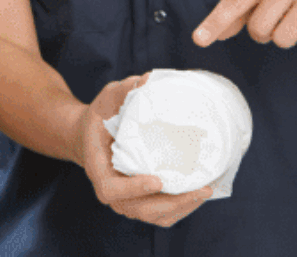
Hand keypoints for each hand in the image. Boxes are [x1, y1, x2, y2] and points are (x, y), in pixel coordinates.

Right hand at [74, 75, 213, 226]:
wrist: (89, 136)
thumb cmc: (100, 117)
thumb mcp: (107, 99)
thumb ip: (124, 91)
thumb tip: (148, 80)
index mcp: (97, 167)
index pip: (110, 189)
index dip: (132, 188)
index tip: (157, 179)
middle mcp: (111, 190)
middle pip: (140, 209)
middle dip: (173, 202)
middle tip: (202, 188)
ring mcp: (125, 200)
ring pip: (154, 216)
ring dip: (182, 208)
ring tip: (207, 190)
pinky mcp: (140, 202)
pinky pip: (162, 215)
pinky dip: (182, 208)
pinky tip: (200, 193)